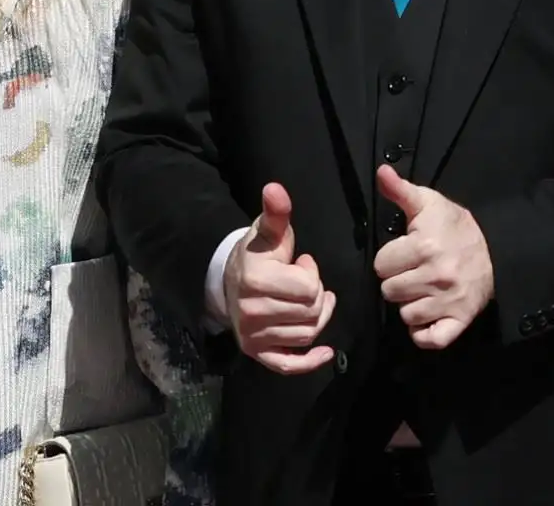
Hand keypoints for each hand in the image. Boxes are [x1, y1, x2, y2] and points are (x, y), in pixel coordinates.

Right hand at [224, 183, 337, 373]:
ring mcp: (254, 335)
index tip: (300, 265)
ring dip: (316, 319)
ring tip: (307, 302)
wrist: (227, 281)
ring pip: (307, 334)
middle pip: (312, 313)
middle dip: (316, 297)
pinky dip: (310, 361)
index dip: (312, 275)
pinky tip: (325, 353)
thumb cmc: (256, 256)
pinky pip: (289, 364)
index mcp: (256, 280)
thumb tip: (276, 189)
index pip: (309, 288)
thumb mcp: (267, 232)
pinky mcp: (257, 352)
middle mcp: (252, 311)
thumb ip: (276, 213)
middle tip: (303, 284)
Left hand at [374, 165, 494, 349]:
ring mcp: (450, 301)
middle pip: (390, 292)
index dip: (388, 259)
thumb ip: (400, 190)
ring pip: (406, 315)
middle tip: (411, 273)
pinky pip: (432, 339)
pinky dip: (424, 333)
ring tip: (420, 291)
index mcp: (424, 247)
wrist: (498, 250)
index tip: (402, 254)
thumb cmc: (455, 226)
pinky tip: (425, 318)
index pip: (381, 265)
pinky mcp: (461, 320)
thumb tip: (382, 171)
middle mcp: (436, 276)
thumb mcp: (428, 203)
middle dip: (396, 282)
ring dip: (409, 305)